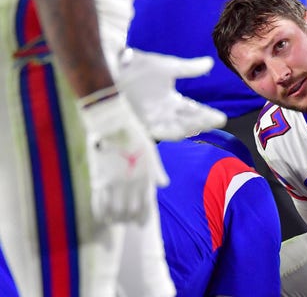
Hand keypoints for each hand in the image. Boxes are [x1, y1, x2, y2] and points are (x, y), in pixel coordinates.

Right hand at [79, 92, 168, 224]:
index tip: (140, 224)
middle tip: (126, 222)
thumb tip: (164, 185)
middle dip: (128, 220)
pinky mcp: (99, 179)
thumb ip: (157, 172)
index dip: (143, 218)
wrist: (113, 125)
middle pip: (130, 212)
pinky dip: (100, 213)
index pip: (146, 206)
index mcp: (146, 178)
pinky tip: (102, 217)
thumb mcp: (151, 153)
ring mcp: (115, 183)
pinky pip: (99, 203)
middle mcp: (132, 184)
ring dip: (115, 219)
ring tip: (114, 221)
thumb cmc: (134, 136)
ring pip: (115, 211)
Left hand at [116, 48, 226, 140]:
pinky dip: (168, 133)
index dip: (207, 116)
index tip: (221, 118)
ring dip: (188, 129)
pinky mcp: (138, 122)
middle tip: (215, 122)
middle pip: (187, 122)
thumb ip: (189, 68)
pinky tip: (179, 132)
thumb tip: (210, 62)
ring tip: (199, 127)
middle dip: (202, 123)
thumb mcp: (168, 66)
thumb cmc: (138, 65)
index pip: (193, 111)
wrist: (112, 64)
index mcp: (171, 101)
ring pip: (174, 130)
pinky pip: (156, 132)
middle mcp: (163, 113)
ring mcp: (151, 119)